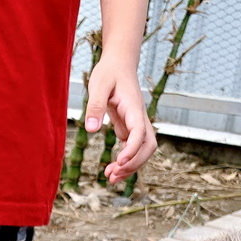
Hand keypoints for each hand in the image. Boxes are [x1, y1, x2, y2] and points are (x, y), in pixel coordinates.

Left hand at [84, 59, 157, 185]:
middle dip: (134, 164)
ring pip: (143, 150)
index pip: (140, 133)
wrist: (119, 63)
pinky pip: (133, 148)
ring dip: (131, 166)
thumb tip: (92, 129)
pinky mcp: (130, 126)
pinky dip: (126, 160)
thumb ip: (95, 106)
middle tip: (112, 176)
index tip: (119, 161)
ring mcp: (137, 123)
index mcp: (134, 108)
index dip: (132, 150)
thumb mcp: (99, 85)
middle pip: (148, 146)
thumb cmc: (109, 72)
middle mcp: (140, 118)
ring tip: (111, 178)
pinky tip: (112, 169)